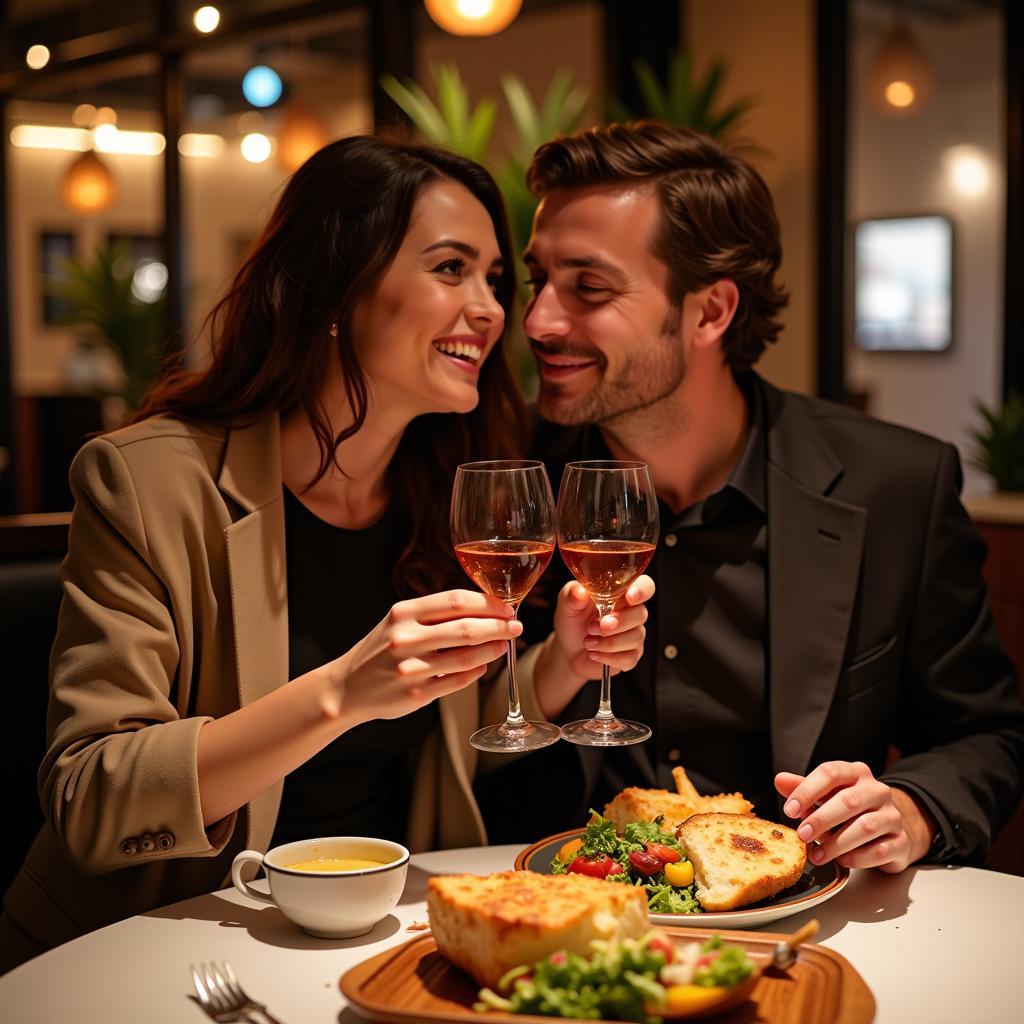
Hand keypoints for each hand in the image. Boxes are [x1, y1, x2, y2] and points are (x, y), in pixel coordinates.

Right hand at [328, 590, 520, 724]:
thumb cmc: (381, 649)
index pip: (456, 601)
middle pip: (466, 629)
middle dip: (498, 626)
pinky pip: (457, 682)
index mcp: (403, 613)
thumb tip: (484, 605)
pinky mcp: (415, 695)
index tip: (506, 607)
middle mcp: (405, 639)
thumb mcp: (399, 621)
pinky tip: (482, 666)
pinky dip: (476, 672)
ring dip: (493, 650)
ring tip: (503, 645)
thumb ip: (434, 612)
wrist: (347, 687)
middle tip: (515, 626)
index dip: (488, 603)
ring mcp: (410, 669)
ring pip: (466, 657)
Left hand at [535, 575, 653, 717]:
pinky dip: (609, 657)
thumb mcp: (567, 604)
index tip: (630, 598)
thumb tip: (580, 593)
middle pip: (641, 613)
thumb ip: (572, 595)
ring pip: (636, 637)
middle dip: (618, 622)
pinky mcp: (631, 655)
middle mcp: (630, 612)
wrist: (568, 650)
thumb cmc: (573, 622)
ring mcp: (633, 634)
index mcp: (619, 593)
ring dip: (609, 641)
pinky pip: (630, 657)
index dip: (642, 590)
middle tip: (593, 626)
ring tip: (588, 641)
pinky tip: (594, 653)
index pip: (644, 585)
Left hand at [776, 762, 935, 872]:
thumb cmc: (851, 809)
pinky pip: (880, 850)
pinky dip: (858, 858)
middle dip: (821, 819)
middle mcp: (877, 790)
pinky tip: (842, 861)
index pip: (830, 773)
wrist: (891, 827)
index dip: (807, 790)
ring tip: (816, 855)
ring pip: (865, 827)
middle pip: (849, 801)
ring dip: (836, 843)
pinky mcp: (901, 841)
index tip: (789, 810)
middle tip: (802, 835)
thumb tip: (780, 780)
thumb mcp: (826, 795)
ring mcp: (892, 815)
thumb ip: (804, 788)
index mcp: (856, 773)